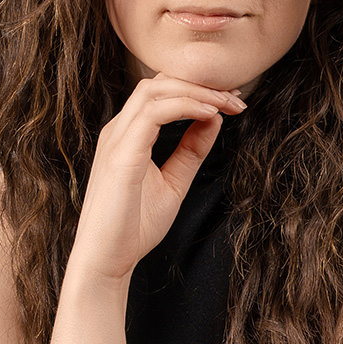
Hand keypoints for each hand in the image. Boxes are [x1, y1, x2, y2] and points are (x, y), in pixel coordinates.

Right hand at [68, 74, 245, 286]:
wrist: (106, 261)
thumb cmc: (133, 227)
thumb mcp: (173, 182)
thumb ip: (191, 151)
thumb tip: (214, 120)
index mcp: (128, 135)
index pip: (162, 92)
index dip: (198, 89)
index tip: (232, 101)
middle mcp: (118, 130)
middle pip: (159, 82)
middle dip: (201, 84)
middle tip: (236, 100)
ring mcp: (116, 140)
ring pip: (156, 90)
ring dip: (197, 91)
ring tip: (227, 104)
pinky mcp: (121, 155)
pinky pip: (154, 113)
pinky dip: (185, 106)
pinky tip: (209, 114)